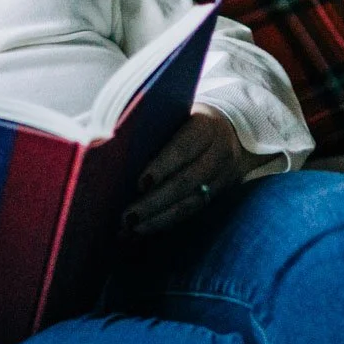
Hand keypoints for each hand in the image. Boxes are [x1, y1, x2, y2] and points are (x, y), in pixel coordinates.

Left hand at [125, 107, 260, 235]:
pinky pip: (193, 211)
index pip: (183, 148)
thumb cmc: (188, 119)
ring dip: (159, 219)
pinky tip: (143, 230)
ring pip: (191, 202)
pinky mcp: (219, 193)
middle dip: (155, 202)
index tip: (140, 183)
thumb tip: (108, 142)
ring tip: (130, 229)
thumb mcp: (178, 114)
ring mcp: (223, 175)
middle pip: (186, 181)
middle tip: (127, 217)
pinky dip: (166, 222)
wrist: (234, 128)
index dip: (162, 166)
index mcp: (206, 126)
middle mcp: (219, 152)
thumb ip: (154, 126)